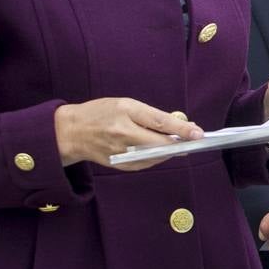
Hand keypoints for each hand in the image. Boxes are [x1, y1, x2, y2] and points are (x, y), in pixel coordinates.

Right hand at [54, 98, 203, 170]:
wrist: (70, 132)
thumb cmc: (99, 113)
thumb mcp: (124, 104)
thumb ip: (149, 115)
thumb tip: (176, 125)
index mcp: (124, 112)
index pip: (159, 122)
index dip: (181, 129)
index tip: (199, 133)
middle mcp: (122, 133)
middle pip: (159, 143)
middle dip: (179, 143)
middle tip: (194, 140)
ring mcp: (119, 152)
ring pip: (154, 156)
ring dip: (169, 152)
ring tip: (180, 145)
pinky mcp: (117, 164)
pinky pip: (144, 164)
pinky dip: (156, 158)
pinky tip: (162, 153)